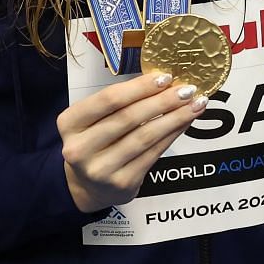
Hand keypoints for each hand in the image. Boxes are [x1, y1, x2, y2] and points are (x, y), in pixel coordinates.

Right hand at [58, 71, 207, 211]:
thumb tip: (163, 82)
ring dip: (174, 118)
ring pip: (145, 136)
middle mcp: (80, 148)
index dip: (139, 87)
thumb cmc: (95, 143)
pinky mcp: (122, 182)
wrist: (86, 185)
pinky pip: (154, 153)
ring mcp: (101, 168)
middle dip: (162, 101)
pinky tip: (184, 123)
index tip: (165, 77)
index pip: (108, 100)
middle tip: (187, 89)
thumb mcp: (94, 119)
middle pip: (128, 117)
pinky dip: (172, 135)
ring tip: (194, 105)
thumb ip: (120, 103)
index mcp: (70, 123)